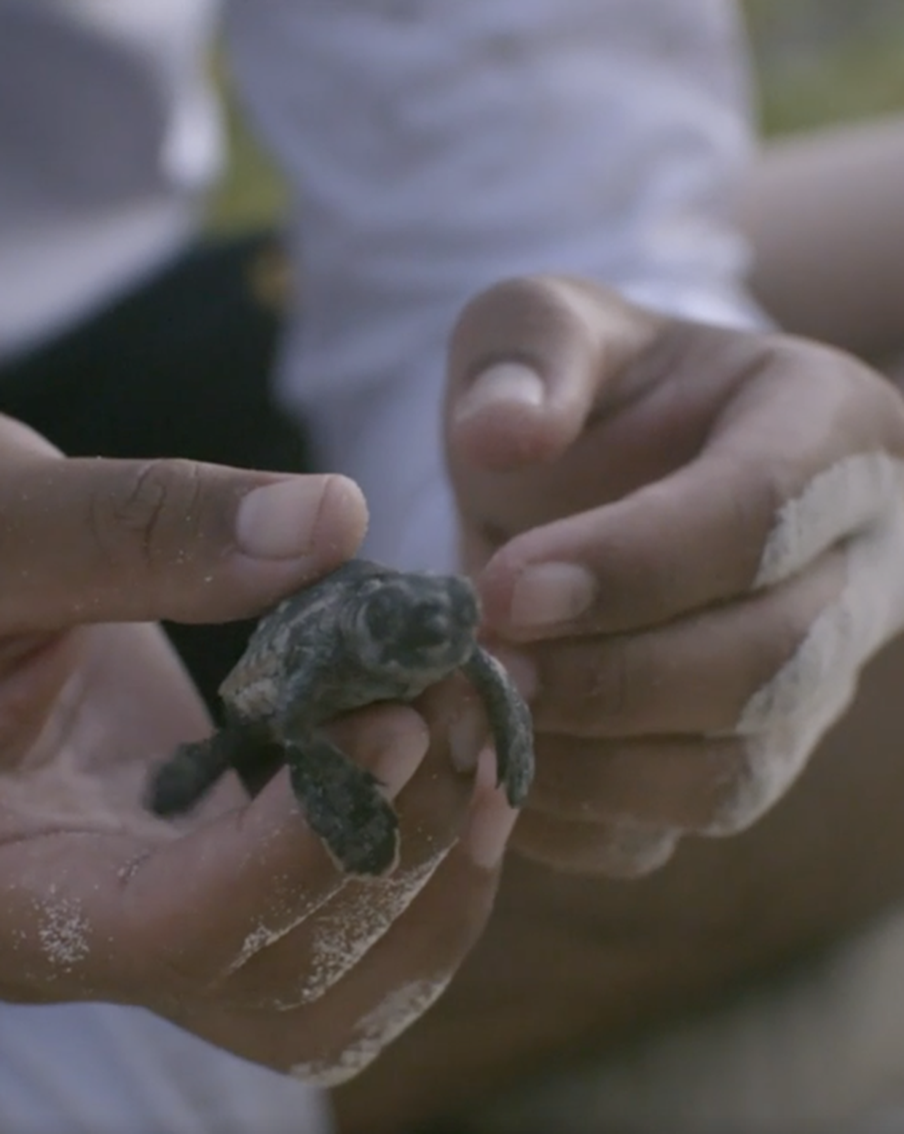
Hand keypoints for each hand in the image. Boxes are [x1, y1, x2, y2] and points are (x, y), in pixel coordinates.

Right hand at [0, 415, 514, 1081]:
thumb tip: (334, 518)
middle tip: (460, 697)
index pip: (172, 933)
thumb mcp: (1, 530)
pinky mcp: (223, 870)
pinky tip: (457, 752)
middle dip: (404, 846)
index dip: (305, 846)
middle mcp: (88, 932)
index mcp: (3, 880)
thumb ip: (139, 527)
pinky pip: (345, 925)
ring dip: (442, 870)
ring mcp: (167, 912)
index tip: (395, 720)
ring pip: (338, 987)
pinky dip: (428, 859)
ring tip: (481, 727)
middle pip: (286, 980)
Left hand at [445, 276, 903, 876]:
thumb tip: (502, 438)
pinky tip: (490, 775)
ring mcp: (810, 678)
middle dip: (610, 679)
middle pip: (767, 661)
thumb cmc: (581, 393)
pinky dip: (577, 820)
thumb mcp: (542, 327)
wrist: (599, 480)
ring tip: (471, 727)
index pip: (763, 512)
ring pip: (734, 770)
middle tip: (480, 668)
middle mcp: (852, 567)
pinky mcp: (743, 753)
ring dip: (590, 766)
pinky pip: (675, 828)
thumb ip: (528, 352)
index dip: (634, 565)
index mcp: (829, 430)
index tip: (501, 588)